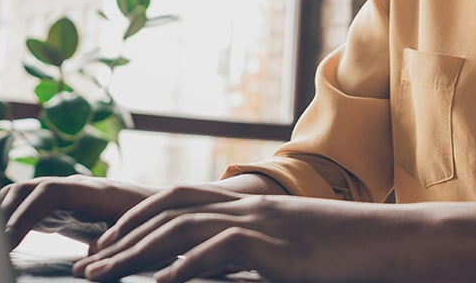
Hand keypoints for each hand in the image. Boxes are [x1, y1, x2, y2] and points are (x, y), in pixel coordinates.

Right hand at [0, 175, 159, 248]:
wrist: (168, 211)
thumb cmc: (157, 224)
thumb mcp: (138, 235)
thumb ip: (114, 245)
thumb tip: (88, 261)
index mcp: (93, 192)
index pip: (47, 191)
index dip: (23, 214)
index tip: (5, 242)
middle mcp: (75, 188)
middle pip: (26, 189)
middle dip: (1, 215)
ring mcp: (65, 197)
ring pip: (22, 196)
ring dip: (1, 215)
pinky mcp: (61, 210)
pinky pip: (28, 207)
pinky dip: (9, 219)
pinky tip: (0, 243)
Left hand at [73, 185, 405, 281]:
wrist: (390, 243)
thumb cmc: (343, 253)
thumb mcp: (287, 252)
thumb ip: (249, 255)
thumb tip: (214, 274)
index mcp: (246, 206)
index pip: (175, 200)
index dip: (134, 219)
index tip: (103, 246)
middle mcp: (246, 207)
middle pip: (166, 212)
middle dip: (120, 238)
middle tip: (85, 268)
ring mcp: (259, 224)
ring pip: (181, 229)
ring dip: (134, 254)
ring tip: (101, 277)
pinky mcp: (275, 247)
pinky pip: (220, 253)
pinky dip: (185, 269)